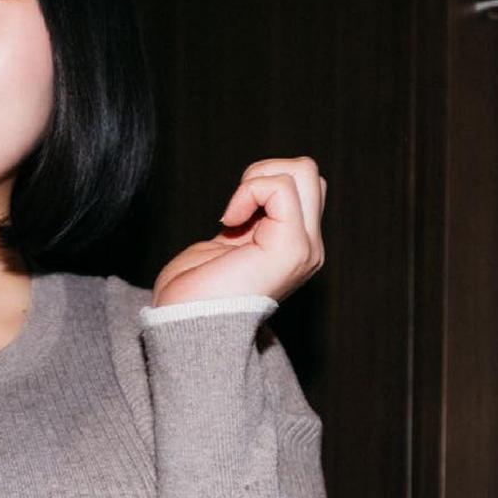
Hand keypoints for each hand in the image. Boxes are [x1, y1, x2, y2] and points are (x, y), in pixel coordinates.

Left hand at [150, 155, 326, 310]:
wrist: (187, 325)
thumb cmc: (196, 291)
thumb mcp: (229, 241)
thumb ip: (250, 217)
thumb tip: (254, 190)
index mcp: (294, 246)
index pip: (302, 186)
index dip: (262, 184)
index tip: (232, 216)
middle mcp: (309, 248)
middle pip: (310, 173)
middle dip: (265, 172)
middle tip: (238, 207)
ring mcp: (304, 249)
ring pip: (304, 171)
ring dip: (258, 178)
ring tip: (235, 214)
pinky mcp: (291, 249)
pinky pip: (281, 188)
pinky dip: (250, 191)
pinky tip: (229, 221)